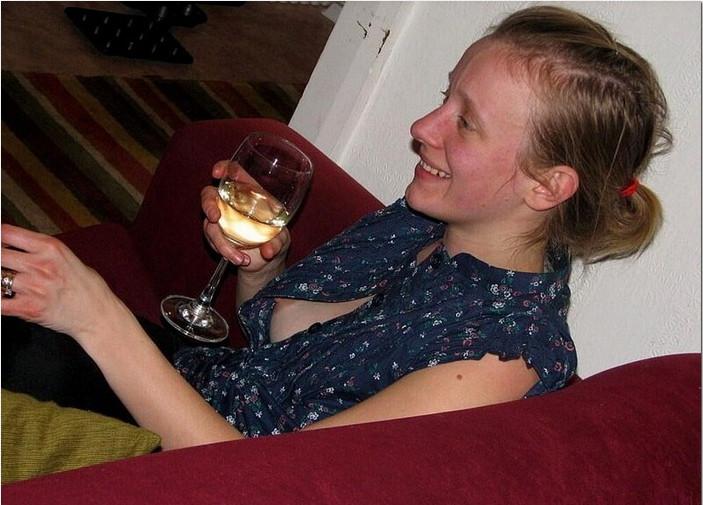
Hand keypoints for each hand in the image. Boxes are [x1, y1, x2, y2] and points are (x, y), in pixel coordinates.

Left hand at [1, 224, 124, 340]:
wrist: (100, 315)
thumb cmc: (89, 288)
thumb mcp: (68, 258)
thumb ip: (42, 252)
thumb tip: (17, 248)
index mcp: (51, 248)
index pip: (7, 233)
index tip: (1, 244)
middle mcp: (41, 264)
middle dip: (1, 261)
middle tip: (6, 267)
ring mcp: (33, 286)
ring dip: (2, 282)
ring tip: (10, 285)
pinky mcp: (29, 308)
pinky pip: (0, 303)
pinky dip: (1, 302)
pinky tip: (7, 300)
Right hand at [201, 160, 289, 274]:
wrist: (266, 262)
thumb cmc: (276, 239)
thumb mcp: (282, 239)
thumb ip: (276, 243)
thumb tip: (267, 251)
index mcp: (249, 192)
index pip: (233, 172)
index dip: (223, 168)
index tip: (217, 172)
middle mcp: (231, 203)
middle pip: (209, 194)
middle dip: (208, 204)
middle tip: (215, 217)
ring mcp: (222, 219)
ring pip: (209, 224)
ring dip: (222, 243)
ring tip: (240, 259)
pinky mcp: (217, 236)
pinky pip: (212, 240)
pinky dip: (225, 251)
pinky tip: (239, 259)